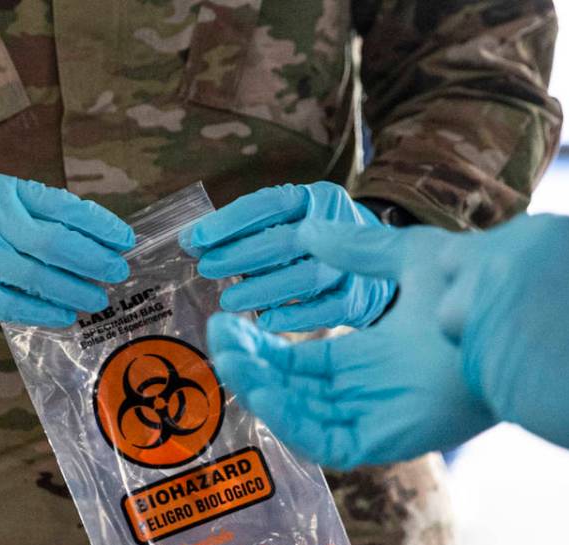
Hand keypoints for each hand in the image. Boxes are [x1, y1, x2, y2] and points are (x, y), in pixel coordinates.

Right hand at [0, 172, 134, 326]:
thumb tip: (91, 240)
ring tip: (97, 298)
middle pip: (52, 242)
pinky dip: (42, 311)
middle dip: (92, 259)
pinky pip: (11, 302)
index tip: (124, 239)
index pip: (60, 205)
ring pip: (35, 275)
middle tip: (116, 271)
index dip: (97, 224)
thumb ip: (33, 214)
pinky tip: (64, 315)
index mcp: (1, 192)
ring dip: (73, 289)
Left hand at [183, 182, 395, 331]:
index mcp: (317, 198)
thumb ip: (244, 230)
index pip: (270, 203)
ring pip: (308, 276)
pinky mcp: (358, 298)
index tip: (196, 239)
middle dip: (242, 254)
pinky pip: (326, 310)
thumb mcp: (287, 223)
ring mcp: (353, 264)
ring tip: (229, 300)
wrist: (376, 264)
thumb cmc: (314, 242)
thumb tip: (191, 241)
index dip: (231, 221)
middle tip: (207, 268)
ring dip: (263, 289)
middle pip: (288, 240)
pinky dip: (294, 317)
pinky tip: (265, 321)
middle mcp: (339, 225)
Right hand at [207, 223, 493, 469]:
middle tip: (218, 342)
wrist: (509, 313)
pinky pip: (325, 441)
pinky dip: (289, 421)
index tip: (228, 323)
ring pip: (301, 416)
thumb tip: (309, 227)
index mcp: (369, 357)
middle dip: (252, 368)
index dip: (262, 346)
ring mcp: (375, 416)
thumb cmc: (473, 287)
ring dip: (261, 391)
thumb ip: (356, 250)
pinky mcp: (384, 440)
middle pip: (293, 389)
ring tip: (229, 362)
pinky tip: (262, 391)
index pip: (300, 361)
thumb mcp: (404, 259)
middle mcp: (367, 390)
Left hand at [438, 214, 568, 479]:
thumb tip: (539, 279)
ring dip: (476, 336)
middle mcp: (502, 263)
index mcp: (539, 232)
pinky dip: (494, 374)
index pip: (486, 241)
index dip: (490, 269)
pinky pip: (470, 364)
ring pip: (452, 320)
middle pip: (453, 269)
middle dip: (470, 294)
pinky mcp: (478, 360)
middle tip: (503, 322)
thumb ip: (556, 267)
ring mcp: (483, 310)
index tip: (509, 290)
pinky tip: (536, 383)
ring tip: (525, 356)